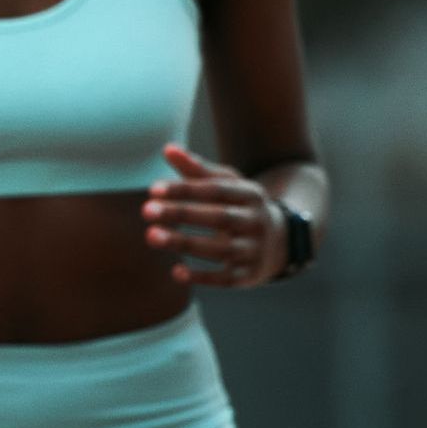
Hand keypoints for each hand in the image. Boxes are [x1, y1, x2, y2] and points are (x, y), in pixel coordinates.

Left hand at [142, 145, 285, 287]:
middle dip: (182, 213)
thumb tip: (168, 149)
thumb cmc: (239, 207)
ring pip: (220, 249)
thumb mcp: (227, 185)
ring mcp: (255, 250)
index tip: (153, 189)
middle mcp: (256, 221)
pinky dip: (202, 277)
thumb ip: (197, 170)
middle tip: (146, 210)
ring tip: (151, 236)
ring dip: (184, 243)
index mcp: (250, 195)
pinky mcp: (249, 275)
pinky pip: (225, 278)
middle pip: (219, 217)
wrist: (280, 241)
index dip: (185, 189)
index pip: (216, 190)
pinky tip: (175, 273)